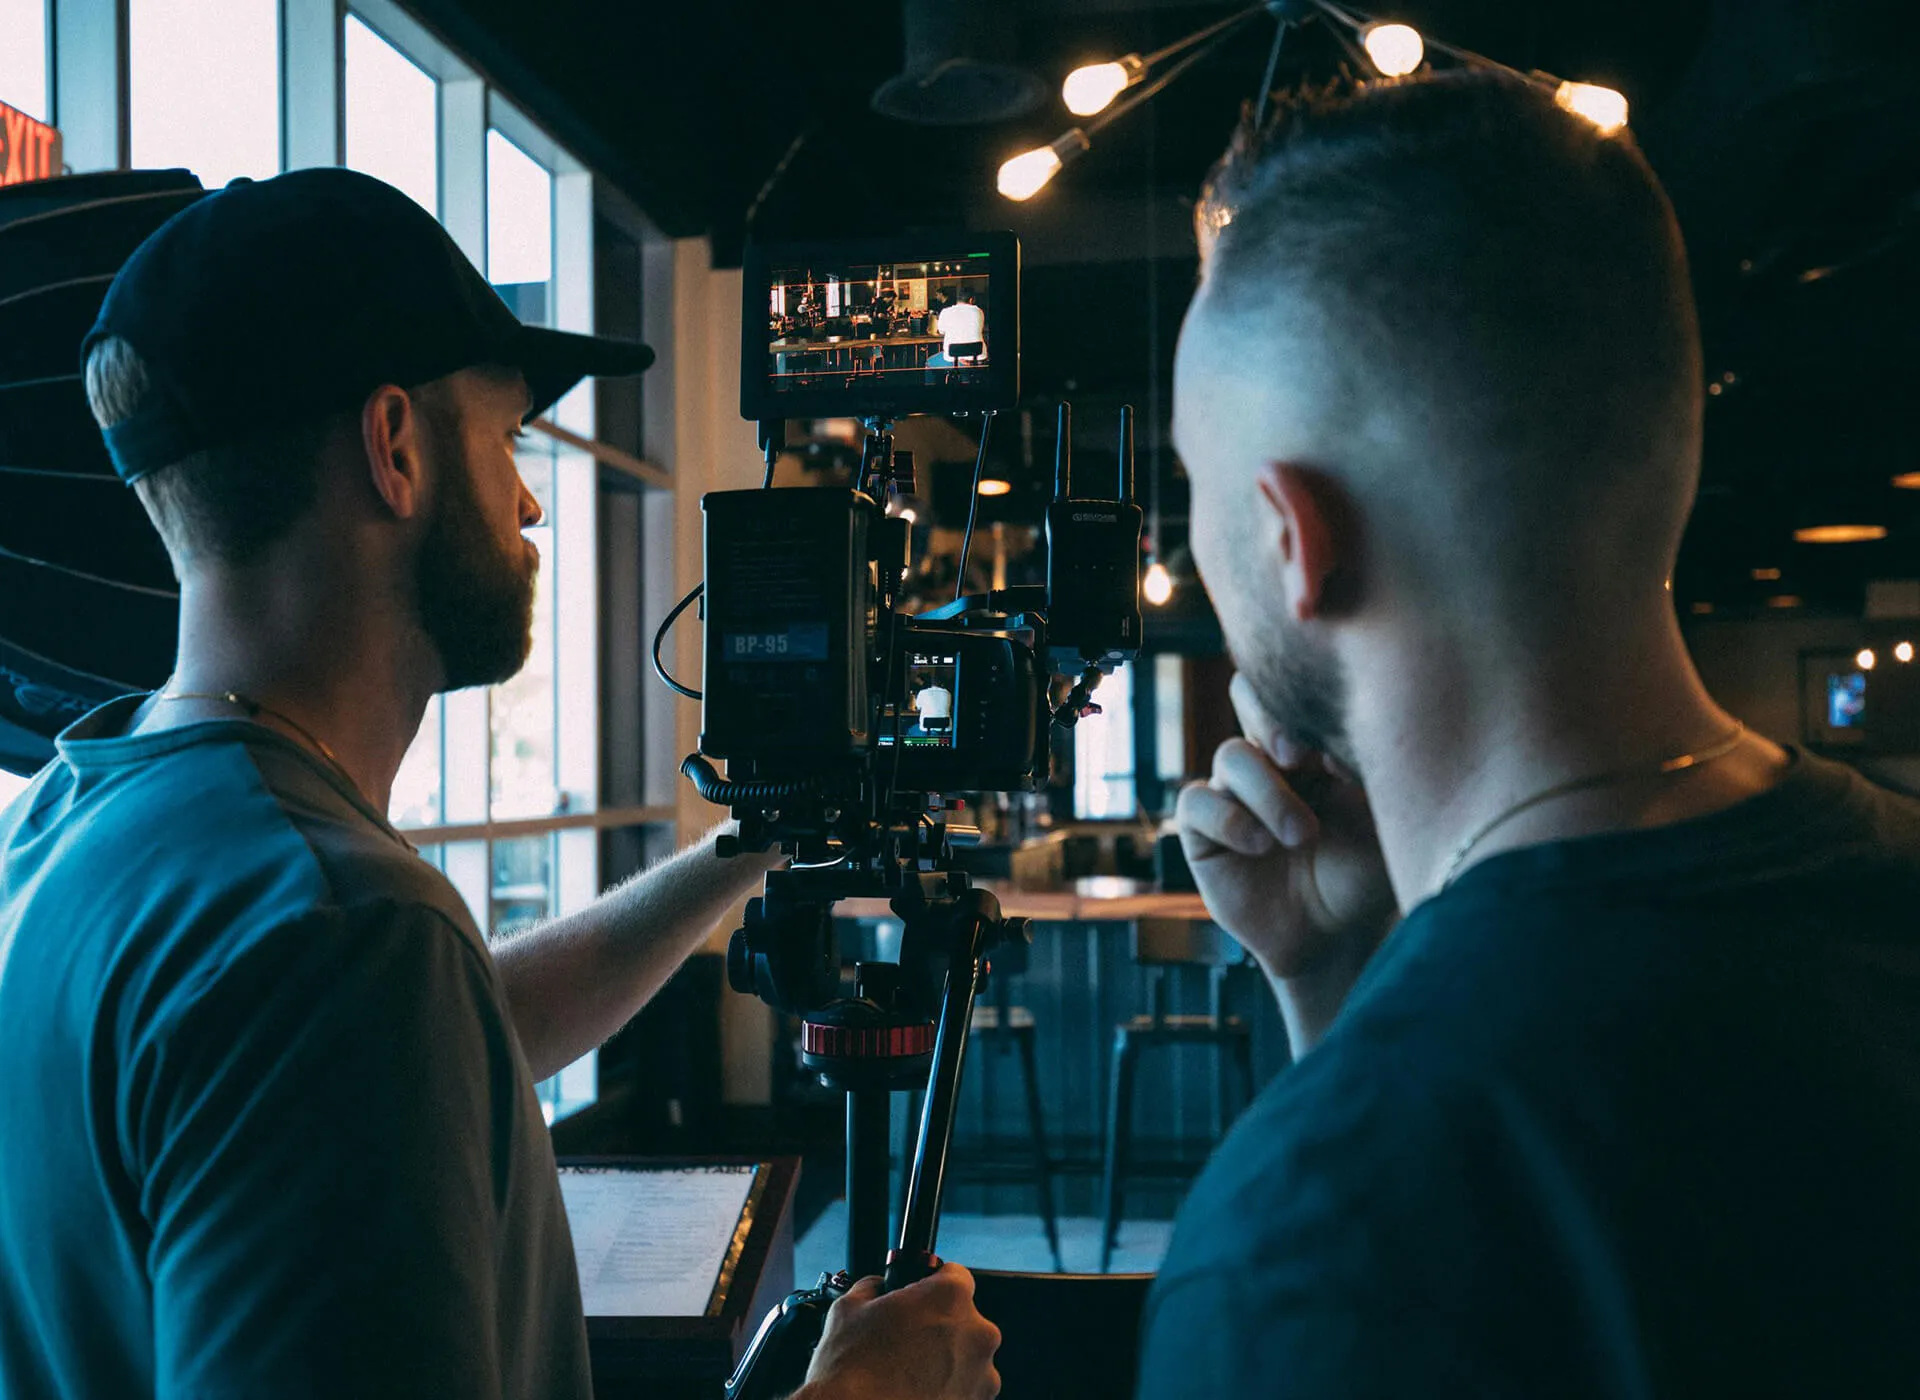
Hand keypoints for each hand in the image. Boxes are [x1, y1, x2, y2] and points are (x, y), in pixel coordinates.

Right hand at [798, 1263, 1000, 1399]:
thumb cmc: (853, 1372)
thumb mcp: (849, 1308)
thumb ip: (873, 1288)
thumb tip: (876, 1288)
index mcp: (950, 1298)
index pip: (955, 1275)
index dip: (933, 1285)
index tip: (921, 1297)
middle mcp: (976, 1332)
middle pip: (963, 1318)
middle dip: (939, 1326)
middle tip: (907, 1341)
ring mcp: (982, 1373)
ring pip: (967, 1356)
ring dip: (947, 1360)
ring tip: (910, 1373)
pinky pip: (968, 1387)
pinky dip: (949, 1388)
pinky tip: (919, 1391)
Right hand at [1176, 675, 1397, 1014]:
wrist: (1335, 937)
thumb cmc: (1366, 874)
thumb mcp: (1381, 817)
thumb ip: (1362, 769)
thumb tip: (1332, 739)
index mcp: (1314, 744)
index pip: (1293, 689)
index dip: (1303, 700)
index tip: (1333, 744)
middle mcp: (1270, 759)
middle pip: (1247, 695)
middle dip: (1271, 720)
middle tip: (1299, 758)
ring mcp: (1234, 791)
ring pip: (1231, 756)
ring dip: (1268, 794)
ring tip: (1301, 836)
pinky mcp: (1203, 830)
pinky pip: (1198, 803)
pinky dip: (1230, 820)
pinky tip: (1261, 847)